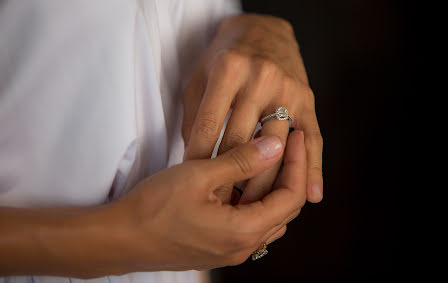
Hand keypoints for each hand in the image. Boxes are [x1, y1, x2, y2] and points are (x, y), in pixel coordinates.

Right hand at [117, 131, 306, 271]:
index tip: (296, 136)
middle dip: (292, 174)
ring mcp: (230, 251)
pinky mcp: (218, 247)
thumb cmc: (153, 208)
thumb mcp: (199, 175)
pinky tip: (245, 179)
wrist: (119, 238)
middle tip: (289, 143)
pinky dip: (256, 200)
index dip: (299, 163)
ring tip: (271, 158)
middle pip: (285, 209)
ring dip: (275, 188)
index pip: (291, 197)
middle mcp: (243, 247)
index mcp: (243, 231)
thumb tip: (276, 145)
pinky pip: (250, 224)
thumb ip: (241, 161)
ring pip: (269, 217)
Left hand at [182, 14, 322, 204]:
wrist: (264, 30)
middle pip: (242, 141)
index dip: (198, 159)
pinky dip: (313, 169)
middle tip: (218, 206)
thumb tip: (194, 160)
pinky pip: (313, 139)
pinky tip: (309, 195)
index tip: (191, 186)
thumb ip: (195, 116)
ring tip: (250, 209)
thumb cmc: (225, 57)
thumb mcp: (200, 77)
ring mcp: (289, 89)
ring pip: (275, 147)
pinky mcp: (308, 99)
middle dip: (227, 177)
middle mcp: (261, 78)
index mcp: (229, 70)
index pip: (210, 126)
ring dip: (263, 182)